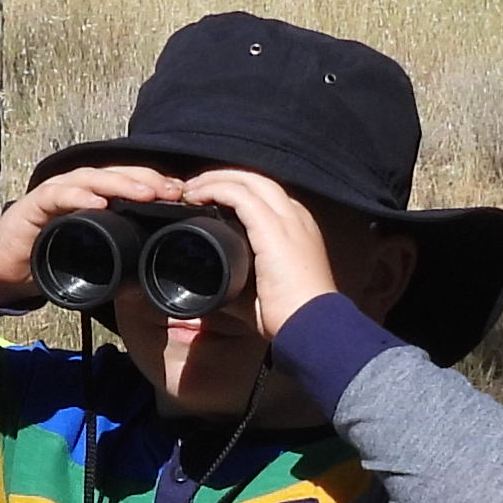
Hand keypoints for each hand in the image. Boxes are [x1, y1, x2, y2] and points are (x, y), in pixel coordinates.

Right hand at [0, 161, 194, 307]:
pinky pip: (58, 195)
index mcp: (94, 196)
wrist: (3, 267)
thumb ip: (116, 250)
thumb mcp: (91, 255)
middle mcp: (78, 188)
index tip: (185, 197)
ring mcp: (56, 193)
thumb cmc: (48, 257)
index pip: (130, 182)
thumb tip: (154, 264)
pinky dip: (78, 197)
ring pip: (92, 179)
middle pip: (117, 174)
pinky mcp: (34, 205)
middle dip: (148, 180)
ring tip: (145, 194)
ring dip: (120, 184)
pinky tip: (97, 202)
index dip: (157, 186)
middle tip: (175, 191)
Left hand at [186, 165, 337, 323]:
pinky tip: (197, 195)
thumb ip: (238, 280)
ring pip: (247, 180)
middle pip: (256, 180)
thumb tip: (211, 284)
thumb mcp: (262, 289)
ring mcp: (286, 218)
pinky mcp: (273, 226)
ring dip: (215, 179)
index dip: (234, 192)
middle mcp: (295, 216)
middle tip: (194, 188)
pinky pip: (239, 195)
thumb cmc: (289, 314)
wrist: (311, 324)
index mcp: (297, 228)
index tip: (207, 202)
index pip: (264, 196)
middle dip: (222, 178)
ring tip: (191, 189)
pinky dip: (215, 190)